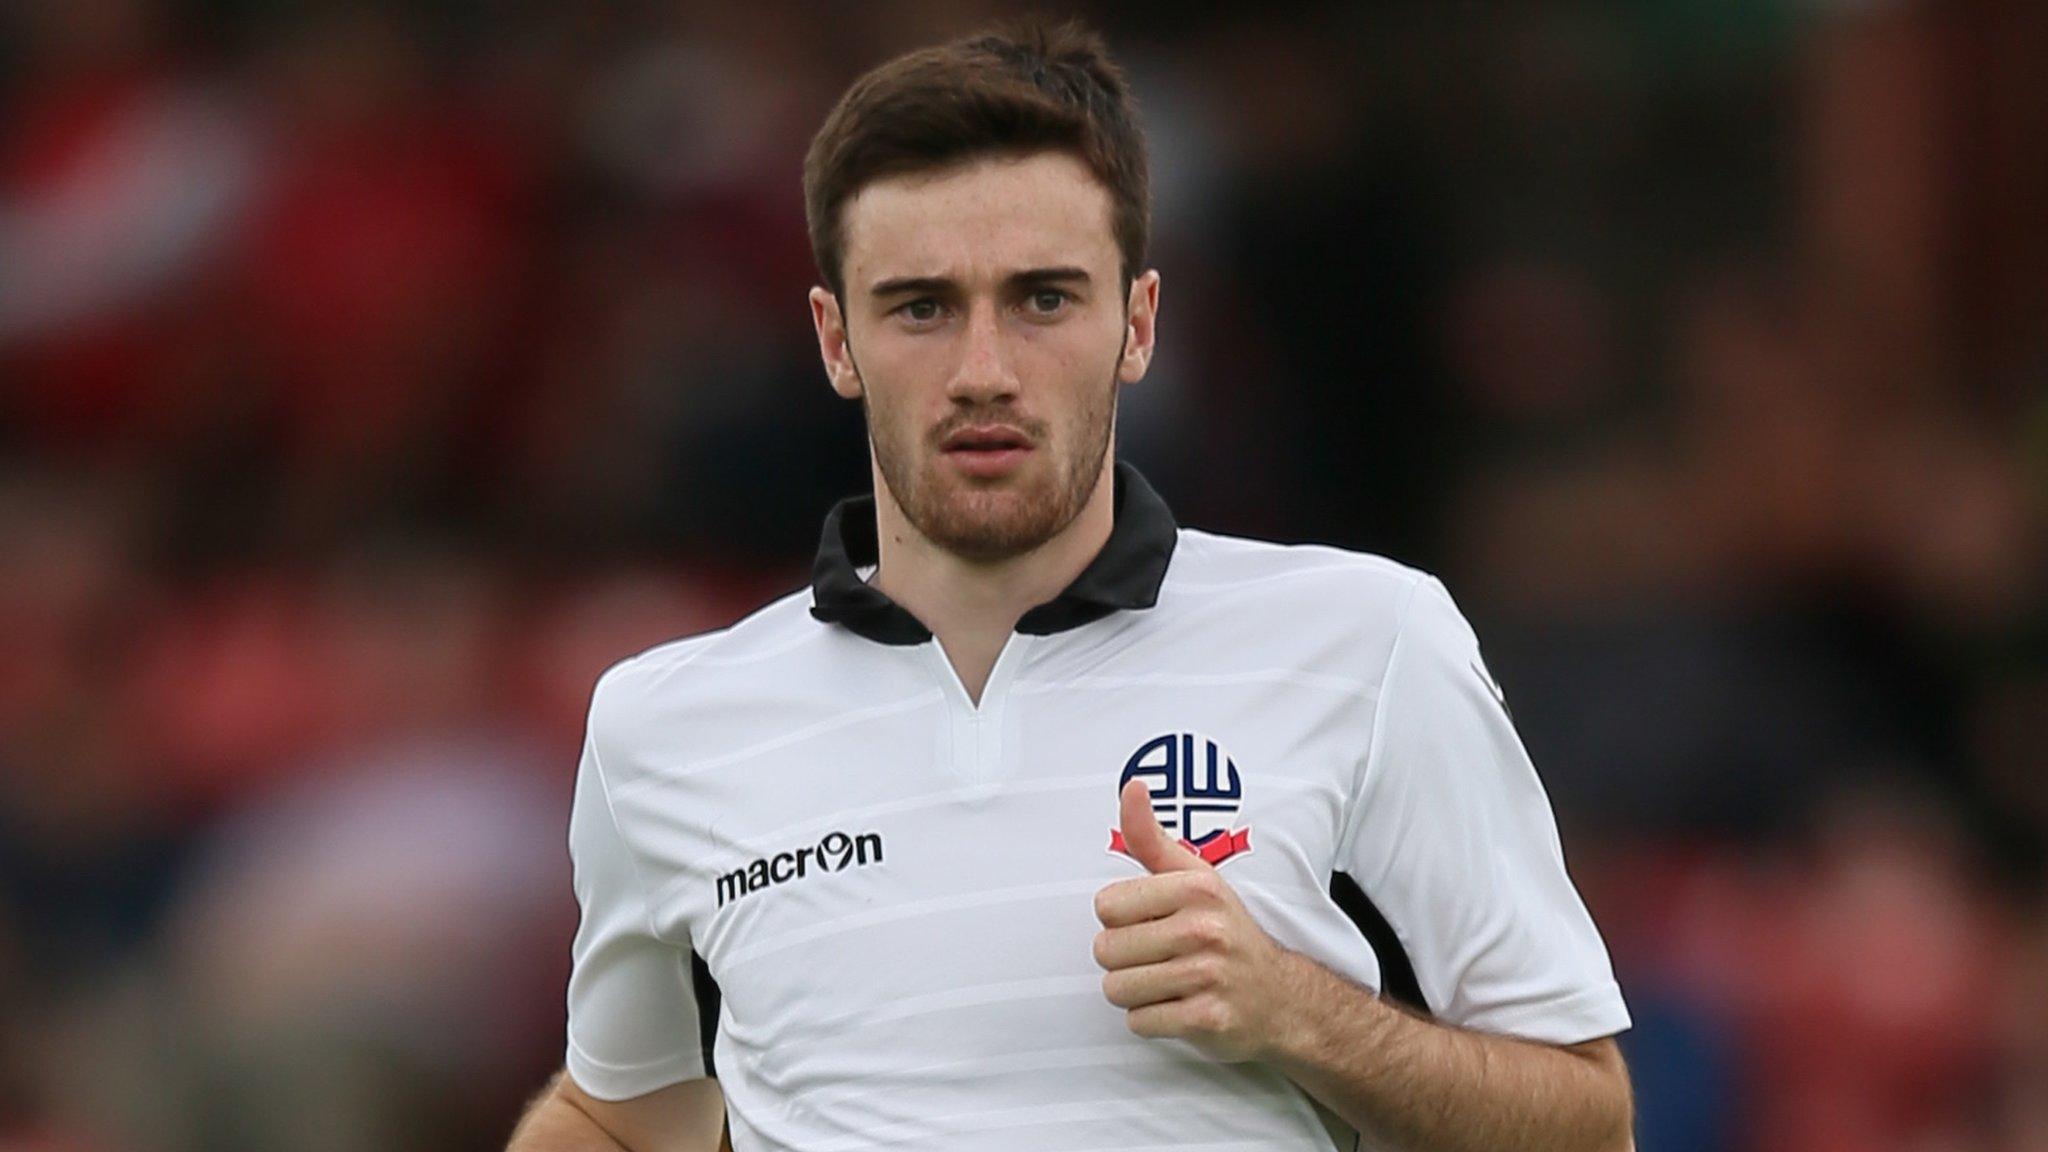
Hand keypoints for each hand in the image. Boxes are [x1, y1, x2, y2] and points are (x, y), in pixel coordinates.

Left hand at [1092, 778, 1299, 1061]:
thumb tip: (1132, 786)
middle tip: (1160, 957)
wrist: (1281, 997)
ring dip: (1134, 991)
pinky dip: (1151, 1019)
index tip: (1152, 922)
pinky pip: (1139, 1021)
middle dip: (1124, 959)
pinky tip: (1178, 1006)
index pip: (1105, 905)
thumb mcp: (1194, 877)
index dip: (1121, 919)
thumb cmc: (1226, 931)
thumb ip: (1151, 838)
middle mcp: (1204, 928)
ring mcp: (1208, 975)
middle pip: (1105, 949)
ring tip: (1167, 982)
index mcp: (1195, 887)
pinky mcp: (1207, 1018)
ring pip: (1117, 988)